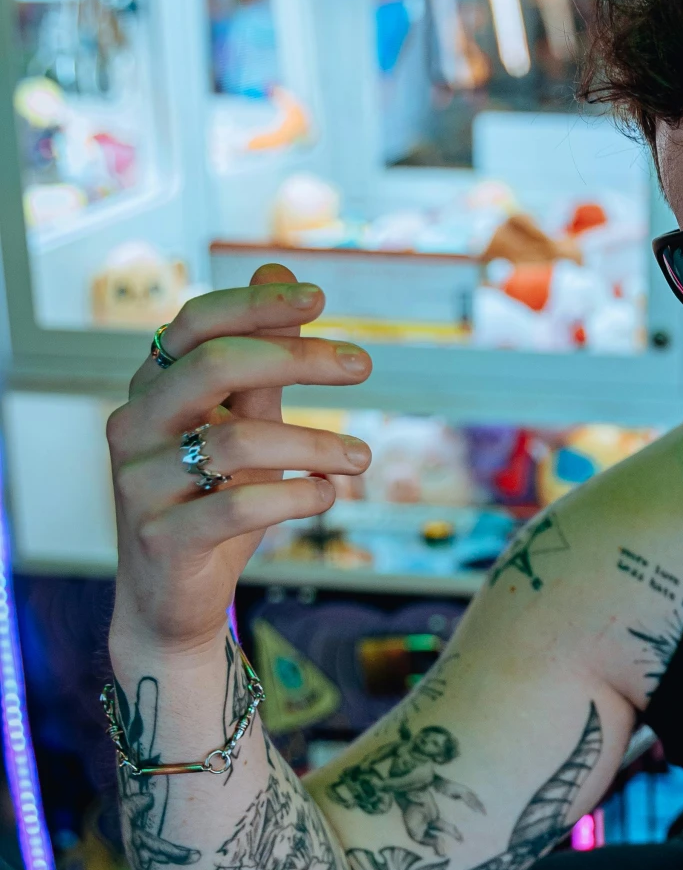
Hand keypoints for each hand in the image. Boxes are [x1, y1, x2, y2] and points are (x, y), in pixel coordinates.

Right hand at [107, 266, 372, 654]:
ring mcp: (139, 483)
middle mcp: (132, 427)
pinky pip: (240, 504)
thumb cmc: (212, 506)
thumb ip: (259, 364)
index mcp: (149, 390)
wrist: (172, 604)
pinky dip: (298, 496)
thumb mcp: (242, 431)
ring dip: (316, 443)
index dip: (256, 304)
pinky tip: (330, 496)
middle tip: (362, 365)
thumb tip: (280, 265)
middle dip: (297, 358)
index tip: (320, 298)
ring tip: (361, 458)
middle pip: (214, 365)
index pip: (195, 323)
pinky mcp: (161, 538)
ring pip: (237, 440)